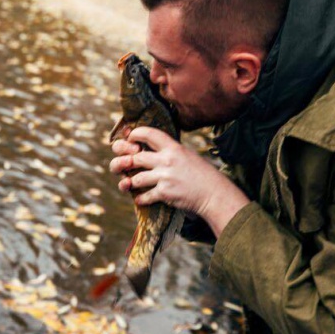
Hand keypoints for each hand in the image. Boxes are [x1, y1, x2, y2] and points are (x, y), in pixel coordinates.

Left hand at [109, 127, 249, 237]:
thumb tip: (149, 149)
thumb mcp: (187, 155)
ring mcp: (165, 177)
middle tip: (121, 165)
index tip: (129, 138)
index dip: (135, 134)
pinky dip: (140, 198)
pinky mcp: (165, 193)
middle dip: (124, 162)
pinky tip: (139, 199)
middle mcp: (167, 160)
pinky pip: (145, 196)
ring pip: (137, 178)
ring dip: (129, 183)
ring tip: (127, 184)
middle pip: (136, 158)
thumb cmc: (201, 174)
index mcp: (173, 148)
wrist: (214, 194)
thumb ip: (169, 151)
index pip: (149, 134)